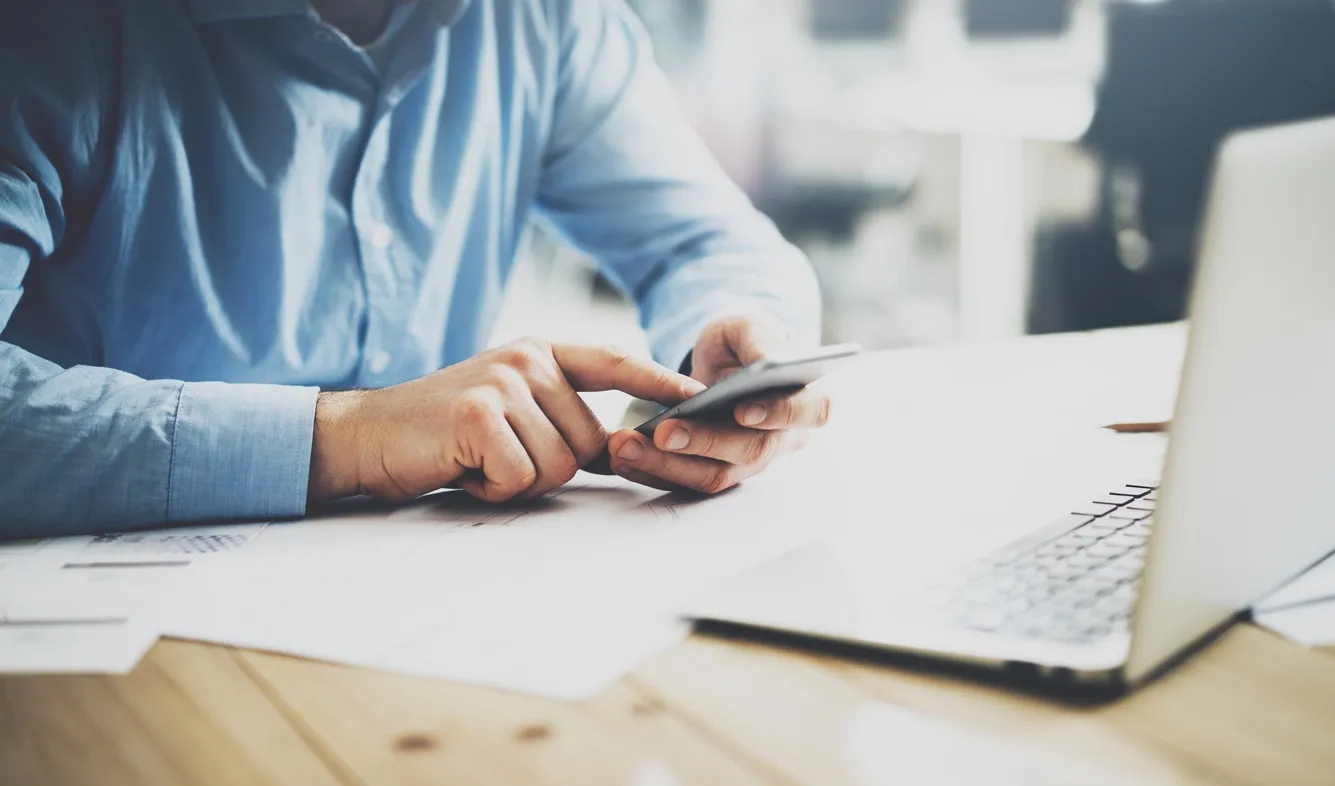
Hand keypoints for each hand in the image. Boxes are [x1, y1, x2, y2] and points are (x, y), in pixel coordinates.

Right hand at [308, 339, 703, 503]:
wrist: (368, 437)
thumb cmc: (444, 434)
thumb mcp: (509, 410)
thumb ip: (561, 417)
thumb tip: (623, 447)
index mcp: (540, 354)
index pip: (613, 363)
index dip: (658, 381)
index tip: (700, 397)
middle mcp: (527, 359)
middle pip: (590, 442)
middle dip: (549, 468)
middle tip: (496, 457)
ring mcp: (503, 383)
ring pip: (558, 465)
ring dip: (517, 480)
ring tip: (476, 459)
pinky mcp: (478, 414)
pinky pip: (520, 476)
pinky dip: (492, 488)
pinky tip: (462, 467)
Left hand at [606, 313, 831, 493]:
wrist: (728, 361)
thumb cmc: (747, 340)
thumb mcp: (752, 326)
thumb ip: (761, 340)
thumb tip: (766, 363)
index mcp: (809, 398)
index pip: (805, 412)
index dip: (776, 414)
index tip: (741, 410)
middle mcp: (785, 438)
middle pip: (751, 450)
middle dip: (704, 442)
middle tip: (665, 432)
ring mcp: (750, 461)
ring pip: (715, 475)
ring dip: (668, 465)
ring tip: (626, 445)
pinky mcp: (716, 472)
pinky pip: (686, 481)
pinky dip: (653, 470)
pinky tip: (621, 455)